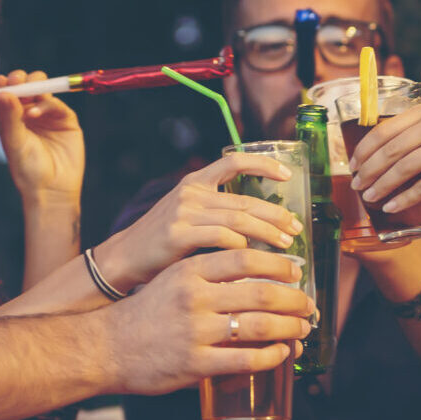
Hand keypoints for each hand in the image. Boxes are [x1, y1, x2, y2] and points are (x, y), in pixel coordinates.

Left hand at [0, 70, 82, 204]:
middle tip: (16, 80)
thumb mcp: (14, 143)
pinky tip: (36, 113)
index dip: (3, 83)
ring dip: (34, 86)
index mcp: (9, 118)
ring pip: (41, 89)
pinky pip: (57, 103)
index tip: (1, 80)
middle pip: (24, 85)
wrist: (53, 189)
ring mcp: (47, 115)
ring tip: (28, 96)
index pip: (5, 92)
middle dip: (20, 79)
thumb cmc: (28, 170)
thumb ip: (9, 117)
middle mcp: (27, 113)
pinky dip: (47, 103)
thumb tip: (4, 91)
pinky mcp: (65, 119)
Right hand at [92, 154, 300, 289]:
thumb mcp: (188, 217)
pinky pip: (220, 237)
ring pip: (238, 219)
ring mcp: (183, 212)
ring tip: (285, 244)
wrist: (124, 259)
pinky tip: (254, 257)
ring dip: (267, 232)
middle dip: (276, 214)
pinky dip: (242, 246)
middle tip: (296, 227)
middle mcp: (190, 192)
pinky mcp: (177, 234)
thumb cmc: (163, 243)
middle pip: (245, 200)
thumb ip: (216, 213)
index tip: (287, 175)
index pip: (233, 161)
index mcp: (194, 183)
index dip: (262, 164)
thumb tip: (259, 221)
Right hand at [101, 249, 314, 395]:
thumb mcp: (172, 279)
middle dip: (293, 300)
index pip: (245, 258)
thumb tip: (252, 272)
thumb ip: (206, 273)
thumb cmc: (145, 313)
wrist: (106, 347)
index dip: (278, 264)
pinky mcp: (195, 364)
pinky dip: (271, 356)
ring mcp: (195, 332)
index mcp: (190, 271)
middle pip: (261, 292)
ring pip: (259, 326)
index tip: (296, 271)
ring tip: (302, 330)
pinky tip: (282, 353)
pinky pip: (246, 359)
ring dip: (289, 328)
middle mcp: (194, 298)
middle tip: (307, 305)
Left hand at [346, 101, 420, 214]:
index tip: (352, 163)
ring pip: (403, 168)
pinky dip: (404, 198)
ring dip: (381, 185)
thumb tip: (384, 154)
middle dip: (368, 170)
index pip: (385, 128)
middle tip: (356, 184)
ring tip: (370, 197)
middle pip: (390, 149)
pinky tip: (392, 206)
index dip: (364, 148)